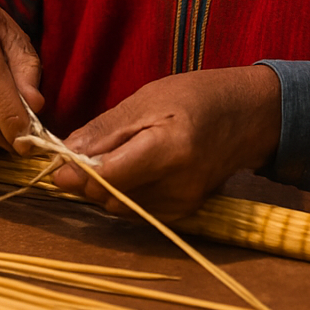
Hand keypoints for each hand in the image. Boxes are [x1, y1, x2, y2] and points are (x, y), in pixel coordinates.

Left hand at [50, 66, 280, 219]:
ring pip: (120, 208)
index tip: (60, 161)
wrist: (249, 116)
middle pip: (110, 197)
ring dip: (105, 187)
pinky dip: (125, 193)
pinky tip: (133, 169)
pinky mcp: (185, 213)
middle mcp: (179, 186)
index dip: (77, 172)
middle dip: (88, 180)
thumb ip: (104, 131)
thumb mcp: (147, 99)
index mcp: (169, 150)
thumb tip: (64, 155)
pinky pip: (138, 210)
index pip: (108, 178)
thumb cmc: (197, 97)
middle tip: (84, 152)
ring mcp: (184, 204)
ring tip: (114, 154)